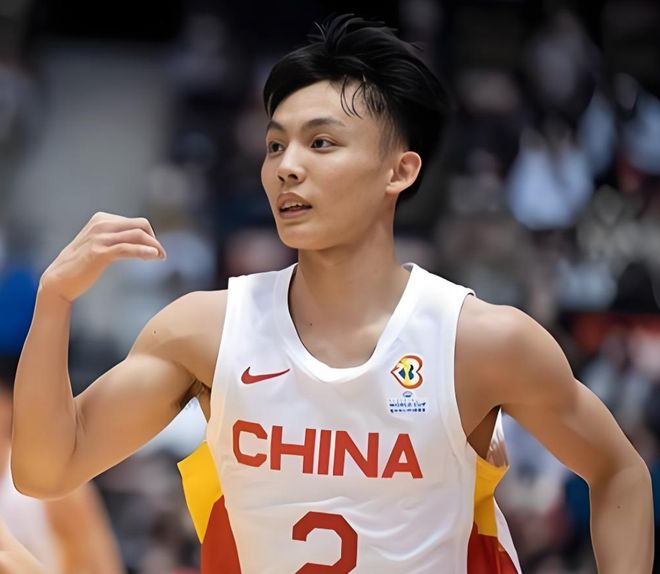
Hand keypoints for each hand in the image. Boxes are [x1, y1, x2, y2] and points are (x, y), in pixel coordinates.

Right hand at [39, 212, 166, 302]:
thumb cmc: (80, 264)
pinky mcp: (100, 253)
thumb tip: (139, 241)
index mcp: (102, 219)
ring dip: (154, 246)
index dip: (149, 236)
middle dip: (154, 239)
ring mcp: (100, 238)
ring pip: (137, 235)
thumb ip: (115, 238)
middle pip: (141, 225)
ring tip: (161, 257)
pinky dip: (144, 251)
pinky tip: (153, 256)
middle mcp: (101, 224)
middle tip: (161, 254)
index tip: (154, 249)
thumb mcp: (98, 244)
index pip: (136, 222)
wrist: (59, 280)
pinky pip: (128, 248)